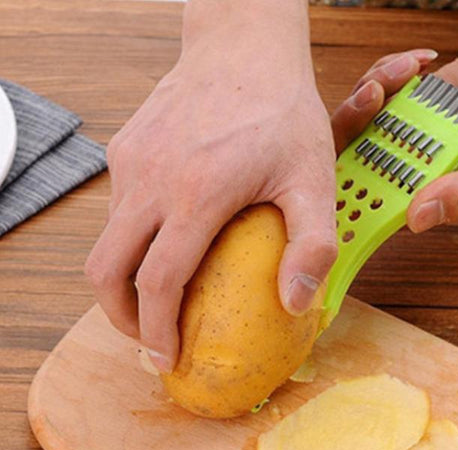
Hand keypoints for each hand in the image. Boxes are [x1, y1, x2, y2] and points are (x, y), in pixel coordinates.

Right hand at [85, 2, 336, 372]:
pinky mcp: (125, 149)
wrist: (244, 46)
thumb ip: (312, 244)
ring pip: (105, 242)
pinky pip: (117, 209)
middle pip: (107, 271)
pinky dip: (130, 243)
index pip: (158, 282)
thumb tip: (295, 305)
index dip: (158, 330)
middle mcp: (150, 180)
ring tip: (153, 302)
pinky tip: (164, 244)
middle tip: (151, 338)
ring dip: (123, 282)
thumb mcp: (314, 177)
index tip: (167, 357)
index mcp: (195, 194)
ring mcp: (131, 162)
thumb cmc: (283, 111)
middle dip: (122, 317)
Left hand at [334, 12, 457, 233]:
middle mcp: (414, 168)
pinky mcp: (408, 105)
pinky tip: (418, 62)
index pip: (377, 203)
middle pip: (356, 156)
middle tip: (375, 92)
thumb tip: (417, 222)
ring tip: (407, 69)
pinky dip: (389, 72)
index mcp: (433, 194)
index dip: (354, 184)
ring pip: (362, 119)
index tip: (352, 153)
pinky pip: (380, 91)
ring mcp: (407, 135)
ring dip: (374, 88)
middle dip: (355, 120)